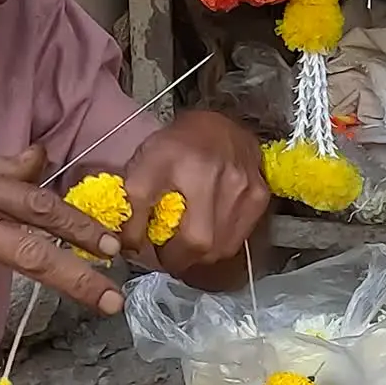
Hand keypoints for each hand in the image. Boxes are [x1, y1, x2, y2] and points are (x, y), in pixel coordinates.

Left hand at [119, 110, 269, 274]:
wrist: (220, 128)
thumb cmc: (179, 148)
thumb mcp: (144, 163)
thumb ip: (132, 201)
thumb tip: (127, 244)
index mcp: (168, 157)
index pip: (144, 200)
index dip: (135, 233)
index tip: (134, 243)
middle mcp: (208, 171)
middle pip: (196, 240)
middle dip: (177, 257)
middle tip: (168, 251)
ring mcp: (238, 185)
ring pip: (217, 248)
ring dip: (198, 255)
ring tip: (188, 240)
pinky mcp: (258, 196)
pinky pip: (235, 241)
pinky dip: (219, 246)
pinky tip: (211, 232)